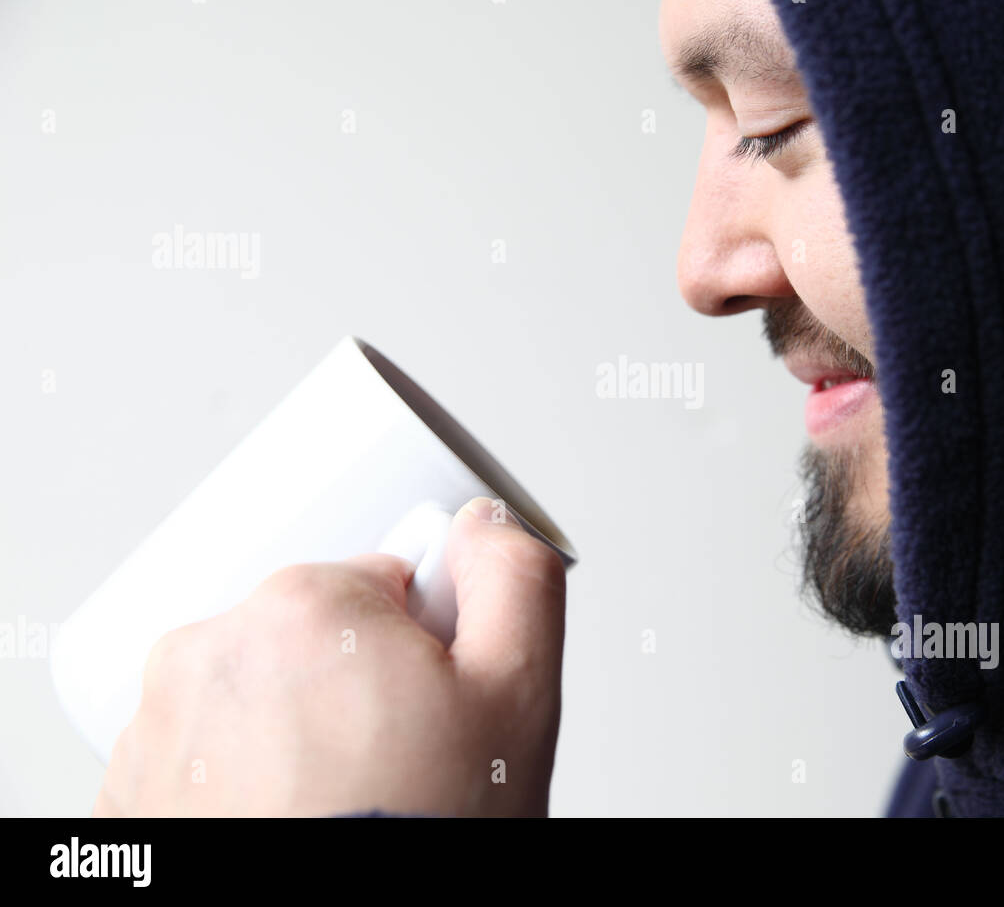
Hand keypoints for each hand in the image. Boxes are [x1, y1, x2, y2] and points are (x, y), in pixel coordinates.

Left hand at [92, 497, 565, 816]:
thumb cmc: (415, 836)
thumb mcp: (515, 697)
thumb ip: (514, 577)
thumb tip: (484, 522)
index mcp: (302, 608)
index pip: (384, 583)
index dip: (424, 644)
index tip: (429, 703)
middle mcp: (208, 652)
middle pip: (317, 635)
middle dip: (359, 682)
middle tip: (395, 761)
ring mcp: (159, 726)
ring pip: (261, 694)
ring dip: (297, 729)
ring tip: (340, 799)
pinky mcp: (133, 791)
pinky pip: (210, 751)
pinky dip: (247, 777)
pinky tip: (293, 818)